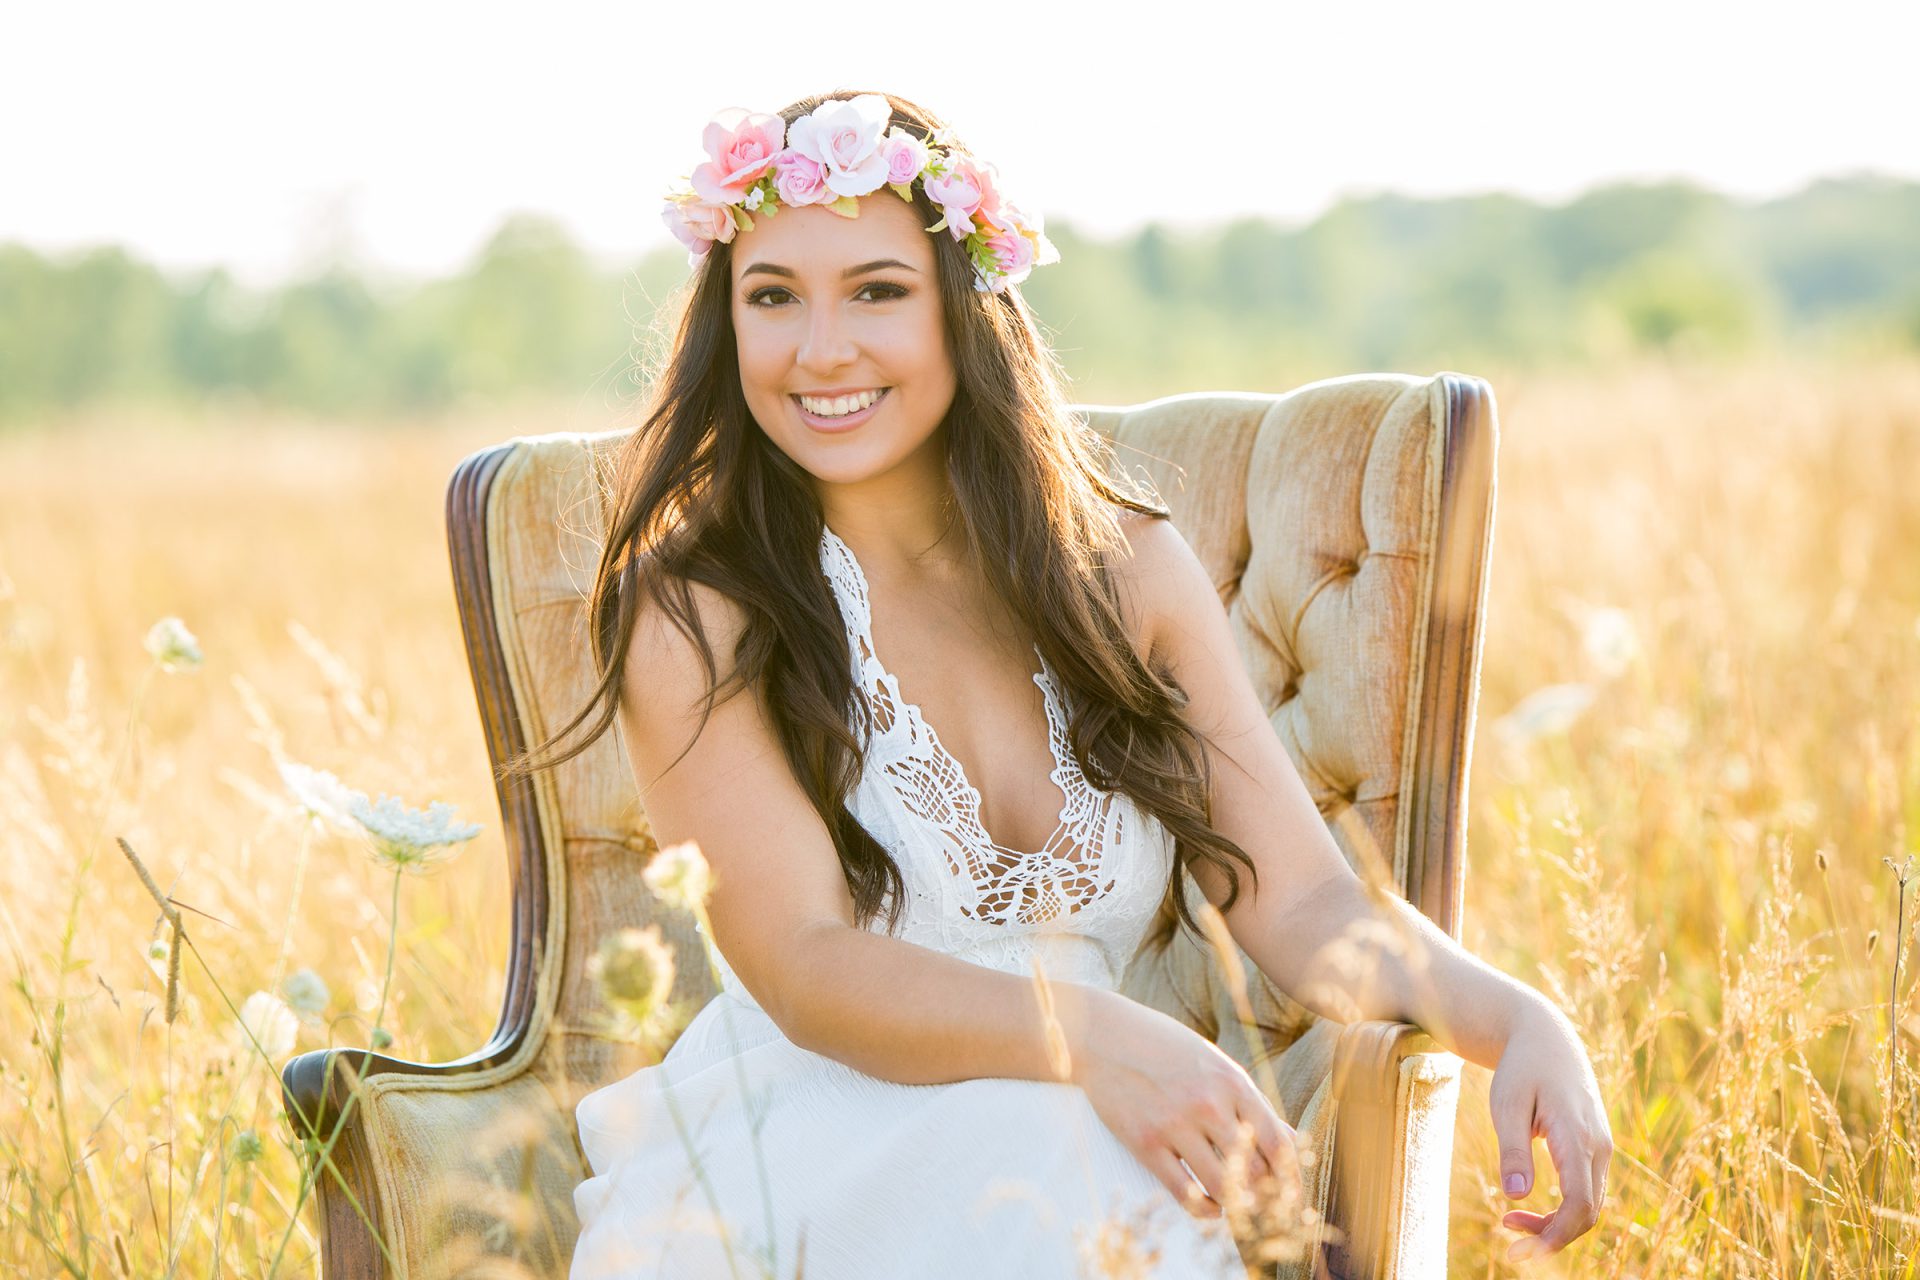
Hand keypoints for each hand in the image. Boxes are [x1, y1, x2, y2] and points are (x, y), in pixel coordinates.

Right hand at [1070, 988, 1300, 1220]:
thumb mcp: (1215, 1064)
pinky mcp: (1145, 1142)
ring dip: (1235, 1205)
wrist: (1105, 1035)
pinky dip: (1203, 1209)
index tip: (1293, 1198)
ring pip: (1222, 1186)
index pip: (1277, 1143)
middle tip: (1264, 1207)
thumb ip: (1251, 1102)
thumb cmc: (1166, 1047)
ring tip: (1235, 1206)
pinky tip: (1209, 1208)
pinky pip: (1184, 1193)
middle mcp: (1208, 1104)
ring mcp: (1175, 1124)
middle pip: (1254, 1171)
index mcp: (1232, 1083)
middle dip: (1265, 1196)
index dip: (1291, 1179)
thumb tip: (1289, 1137)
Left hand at [1491, 998, 1612, 1262]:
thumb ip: (1513, 1149)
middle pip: (1587, 1213)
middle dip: (1551, 1236)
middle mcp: (1598, 1147)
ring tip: (1509, 1220)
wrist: (1546, 1038)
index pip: (1579, 1204)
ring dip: (1554, 1224)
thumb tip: (1516, 1195)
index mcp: (1578, 1136)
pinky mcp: (1594, 1149)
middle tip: (1509, 1245)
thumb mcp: (1506, 1103)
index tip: (1520, 1251)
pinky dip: (1561, 1209)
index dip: (1554, 1235)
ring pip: (1588, 1205)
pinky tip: (1527, 1205)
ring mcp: (1601, 1149)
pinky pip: (1585, 1192)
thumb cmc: (1521, 1069)